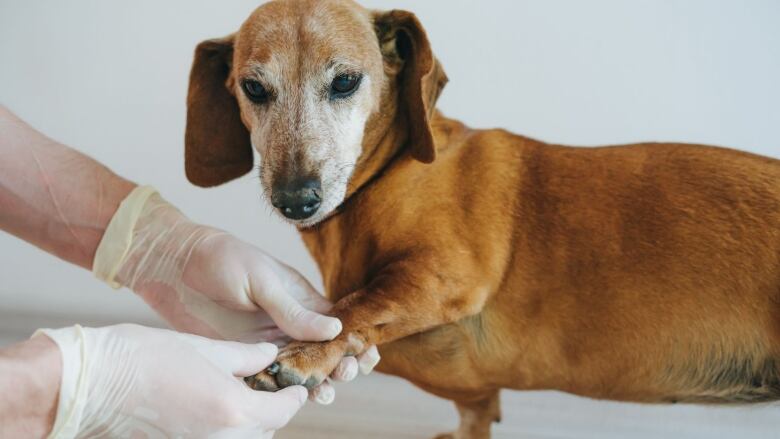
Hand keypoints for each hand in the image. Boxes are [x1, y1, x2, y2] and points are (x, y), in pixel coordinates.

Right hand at [38, 324, 303, 437]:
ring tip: (243, 392)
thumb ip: (246, 357)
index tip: (298, 387)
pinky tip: (215, 404)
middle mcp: (221, 437)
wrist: (96, 381)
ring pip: (243, 438)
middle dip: (273, 409)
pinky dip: (226, 427)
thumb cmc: (148, 356)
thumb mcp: (207, 348)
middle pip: (265, 429)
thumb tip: (269, 355)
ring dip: (250, 421)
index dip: (294, 398)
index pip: (282, 411)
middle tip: (271, 385)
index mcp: (234, 410)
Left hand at [93, 188, 378, 402]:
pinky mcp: (243, 356)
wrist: (173, 267)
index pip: (337, 323)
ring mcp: (267, 342)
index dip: (354, 340)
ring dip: (318, 383)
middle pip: (325, 351)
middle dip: (341, 365)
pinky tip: (292, 400)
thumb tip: (334, 328)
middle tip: (343, 374)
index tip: (364, 355)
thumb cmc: (221, 260)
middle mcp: (289, 323)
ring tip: (325, 394)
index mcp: (301, 298)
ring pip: (301, 370)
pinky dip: (283, 392)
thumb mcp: (261, 280)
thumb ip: (294, 309)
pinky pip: (269, 378)